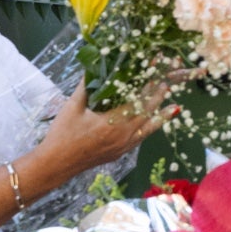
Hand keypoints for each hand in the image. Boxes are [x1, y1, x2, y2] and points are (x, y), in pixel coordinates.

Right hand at [33, 81, 172, 181]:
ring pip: (148, 128)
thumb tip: (94, 66)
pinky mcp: (121, 153)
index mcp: (112, 123)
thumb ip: (86, 87)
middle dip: (158, 96)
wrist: (56, 164)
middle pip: (147, 113)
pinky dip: (151, 129)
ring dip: (160, 115)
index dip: (148, 84)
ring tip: (174, 104)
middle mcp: (123, 136)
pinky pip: (141, 138)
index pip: (136, 100)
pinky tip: (156, 123)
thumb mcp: (72, 107)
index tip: (155, 69)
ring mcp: (124, 146)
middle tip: (167, 81)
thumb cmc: (62, 134)